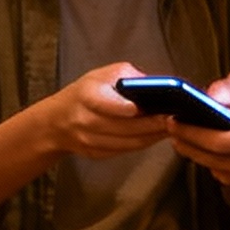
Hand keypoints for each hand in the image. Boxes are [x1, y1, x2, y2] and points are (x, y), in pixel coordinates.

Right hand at [39, 62, 179, 160]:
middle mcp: (86, 121)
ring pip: (128, 142)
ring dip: (152, 136)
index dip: (126, 108)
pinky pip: (126, 149)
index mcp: (86, 96)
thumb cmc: (83, 94)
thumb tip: (155, 84)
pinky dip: (144, 143)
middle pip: (124, 127)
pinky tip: (157, 135)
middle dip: (151, 124)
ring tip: (171, 127)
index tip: (146, 107)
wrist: (56, 122)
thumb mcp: (100, 75)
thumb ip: (127, 76)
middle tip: (173, 118)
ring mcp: (91, 141)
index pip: (107, 104)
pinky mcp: (97, 154)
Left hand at [164, 90, 229, 203]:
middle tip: (173, 133)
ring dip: (202, 159)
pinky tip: (218, 157)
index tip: (175, 123)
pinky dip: (222, 169)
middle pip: (212, 160)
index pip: (217, 141)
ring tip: (190, 143)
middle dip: (189, 147)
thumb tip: (227, 111)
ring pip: (221, 173)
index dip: (191, 133)